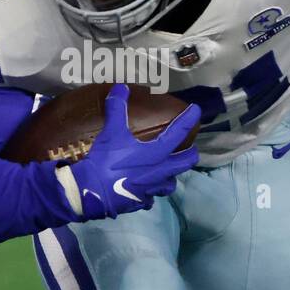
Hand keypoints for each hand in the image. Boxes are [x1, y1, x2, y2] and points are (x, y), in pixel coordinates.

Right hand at [67, 84, 200, 219]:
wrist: (93, 192)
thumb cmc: (106, 160)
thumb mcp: (111, 132)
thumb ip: (117, 109)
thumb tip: (121, 87)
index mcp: (156, 153)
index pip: (179, 132)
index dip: (189, 119)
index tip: (196, 111)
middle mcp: (160, 172)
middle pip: (185, 163)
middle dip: (190, 154)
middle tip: (189, 149)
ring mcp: (151, 189)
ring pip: (170, 183)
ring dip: (171, 176)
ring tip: (166, 170)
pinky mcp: (140, 202)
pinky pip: (150, 198)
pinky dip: (149, 193)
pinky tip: (143, 189)